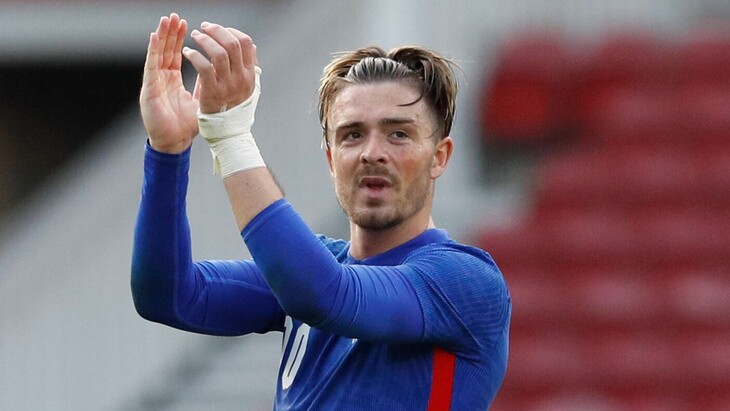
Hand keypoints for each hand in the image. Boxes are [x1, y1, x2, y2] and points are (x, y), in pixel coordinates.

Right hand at [140, 13, 198, 153]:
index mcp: (172, 80)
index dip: (181, 40)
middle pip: (166, 50)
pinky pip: (151, 66)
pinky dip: (153, 50)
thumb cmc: (185, 125)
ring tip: (166, 20)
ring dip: (162, 36)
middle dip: (171, 32)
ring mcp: (155, 82)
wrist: (174, 142)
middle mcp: (162, 78)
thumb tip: (218, 70)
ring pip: (158, 54)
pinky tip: (155, 37)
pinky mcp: (149, 88)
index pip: (177, 54)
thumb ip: (205, 84)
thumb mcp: (200, 100)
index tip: (188, 26)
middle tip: (176, 16)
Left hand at [182, 22, 258, 113]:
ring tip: (195, 36)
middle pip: (232, 44)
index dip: (231, 31)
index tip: (218, 30)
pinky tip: (187, 52)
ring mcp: (227, 85)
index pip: (246, 43)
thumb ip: (248, 67)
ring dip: (204, 40)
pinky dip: (194, 55)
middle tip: (204, 27)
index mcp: (250, 74)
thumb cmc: (234, 108)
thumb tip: (251, 46)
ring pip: (218, 52)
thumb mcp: (247, 87)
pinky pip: (203, 66)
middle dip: (216, 30)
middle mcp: (241, 78)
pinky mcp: (212, 91)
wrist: (228, 132)